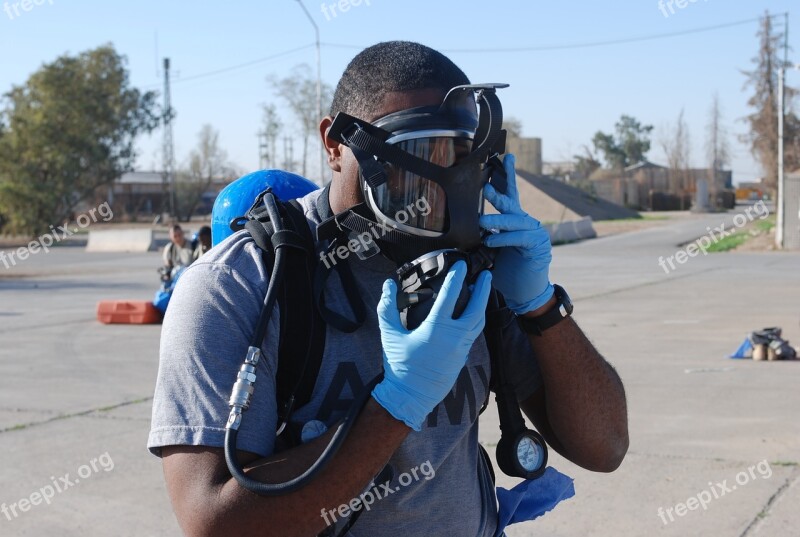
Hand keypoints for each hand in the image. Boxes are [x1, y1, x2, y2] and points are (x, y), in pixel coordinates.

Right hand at [372, 261, 491, 430]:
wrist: (410, 396)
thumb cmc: (399, 366)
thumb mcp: (389, 334)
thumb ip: (387, 307)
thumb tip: (388, 285)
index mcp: (436, 329)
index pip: (450, 296)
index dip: (457, 278)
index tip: (461, 265)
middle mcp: (453, 337)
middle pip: (476, 308)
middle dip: (483, 290)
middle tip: (487, 275)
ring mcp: (460, 349)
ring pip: (478, 322)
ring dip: (482, 305)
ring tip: (482, 292)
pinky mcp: (462, 358)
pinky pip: (473, 334)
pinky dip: (475, 321)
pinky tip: (472, 315)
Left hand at [480, 154, 553, 314]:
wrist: (523, 294)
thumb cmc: (505, 273)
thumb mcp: (487, 253)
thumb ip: (478, 239)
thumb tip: (456, 231)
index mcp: (513, 221)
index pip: (510, 194)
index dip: (507, 175)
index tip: (505, 156)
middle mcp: (525, 223)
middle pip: (512, 201)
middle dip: (500, 191)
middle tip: (486, 185)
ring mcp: (533, 233)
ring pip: (515, 220)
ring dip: (498, 219)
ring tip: (482, 221)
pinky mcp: (538, 246)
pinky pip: (520, 237)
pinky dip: (505, 237)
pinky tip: (492, 239)